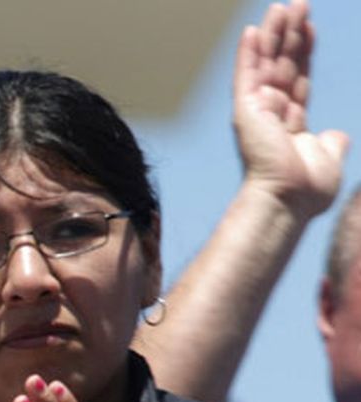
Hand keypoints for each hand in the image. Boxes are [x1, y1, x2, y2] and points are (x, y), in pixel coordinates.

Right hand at [233, 0, 348, 219]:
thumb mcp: (329, 159)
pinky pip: (247, 76)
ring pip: (265, 64)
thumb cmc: (307, 190)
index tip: (310, 27)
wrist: (289, 200)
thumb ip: (331, 143)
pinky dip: (249, 54)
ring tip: (283, 6)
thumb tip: (337, 136)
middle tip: (298, 4)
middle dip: (291, 34)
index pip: (298, 79)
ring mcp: (257, 111)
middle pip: (282, 65)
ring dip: (274, 34)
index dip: (304, 52)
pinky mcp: (246, 111)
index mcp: (291, 124)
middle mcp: (271, 114)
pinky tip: (253, 30)